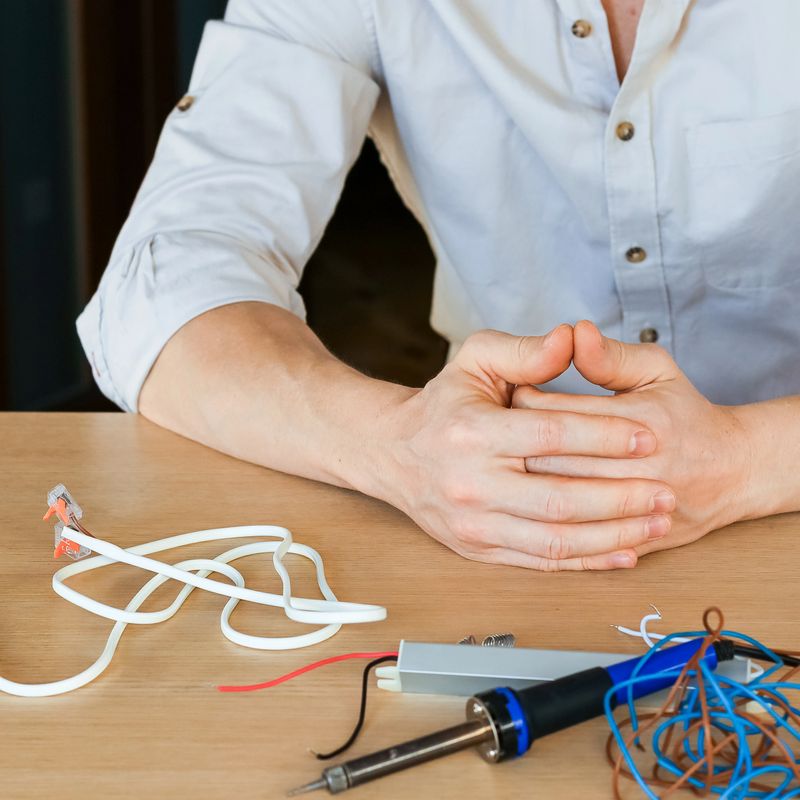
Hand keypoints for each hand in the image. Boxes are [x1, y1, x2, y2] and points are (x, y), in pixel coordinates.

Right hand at [379, 326, 675, 569]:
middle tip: (667, 491)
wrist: (393, 454)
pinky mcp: (477, 549)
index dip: (604, 437)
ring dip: (612, 535)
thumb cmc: (443, 404)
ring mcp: (473, 523)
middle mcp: (470, 482)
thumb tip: (573, 338)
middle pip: (559, 498)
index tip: (649, 437)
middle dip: (620, 497)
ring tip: (655, 523)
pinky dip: (585, 561)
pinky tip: (623, 552)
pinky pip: (538, 561)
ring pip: (554, 539)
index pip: (550, 436)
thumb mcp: (474, 361)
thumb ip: (525, 350)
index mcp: (472, 431)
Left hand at [512, 321, 753, 557]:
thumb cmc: (684, 414)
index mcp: (644, 420)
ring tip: (512, 463)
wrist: (734, 472)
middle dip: (515, 444)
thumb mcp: (656, 371)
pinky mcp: (637, 540)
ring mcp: (641, 509)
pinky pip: (580, 539)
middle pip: (549, 460)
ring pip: (558, 502)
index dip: (522, 402)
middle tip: (501, 433)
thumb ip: (611, 356)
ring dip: (525, 483)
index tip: (511, 395)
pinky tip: (532, 504)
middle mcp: (644, 467)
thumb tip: (574, 332)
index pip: (556, 413)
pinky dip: (549, 522)